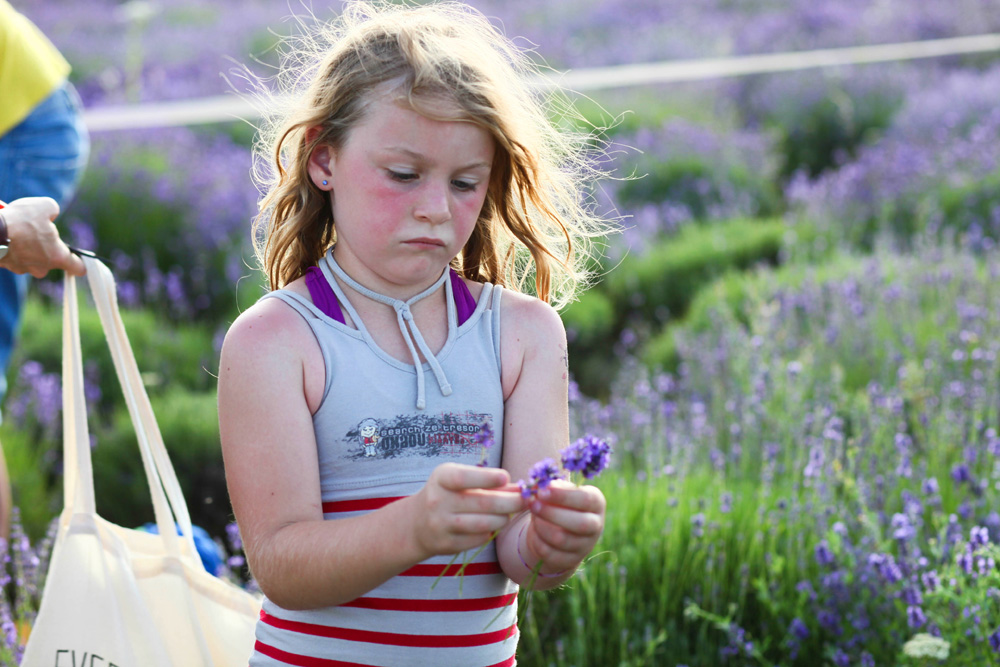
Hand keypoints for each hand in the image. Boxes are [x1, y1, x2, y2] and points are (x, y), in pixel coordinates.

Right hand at [0, 197, 84, 276]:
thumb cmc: (20, 221)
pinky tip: (8, 234)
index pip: (77, 267)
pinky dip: (13, 246)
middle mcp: (42, 267)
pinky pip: (15, 256)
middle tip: (36, 231)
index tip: (80, 260)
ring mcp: (24, 268)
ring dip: (28, 246)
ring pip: (32, 257)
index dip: (80, 263)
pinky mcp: (8, 266)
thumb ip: (53, 210)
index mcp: (57, 256)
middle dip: (46, 246)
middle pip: (51, 259)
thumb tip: (50, 214)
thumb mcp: (45, 206)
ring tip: (18, 230)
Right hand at [411, 462, 525, 557]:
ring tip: (507, 514)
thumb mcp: (460, 480)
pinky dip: (489, 532)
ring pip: (484, 524)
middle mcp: (437, 501)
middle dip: (510, 502)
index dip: (487, 478)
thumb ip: (488, 482)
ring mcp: (440, 525)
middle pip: (482, 503)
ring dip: (502, 519)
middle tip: (525, 500)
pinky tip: (490, 526)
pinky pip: (478, 539)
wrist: (416, 523)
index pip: (464, 478)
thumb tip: (520, 488)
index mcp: (441, 478)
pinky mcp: (446, 544)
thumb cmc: (447, 494)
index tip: (506, 477)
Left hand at [523, 479, 605, 574]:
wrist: (560, 528)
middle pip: (579, 523)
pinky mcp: (570, 560)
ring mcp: (585, 546)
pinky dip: (537, 541)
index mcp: (596, 502)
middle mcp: (596, 525)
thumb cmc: (560, 502)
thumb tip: (544, 486)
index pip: (586, 500)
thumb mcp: (560, 491)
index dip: (563, 496)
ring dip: (541, 526)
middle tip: (533, 503)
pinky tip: (534, 530)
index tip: (542, 491)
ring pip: (562, 540)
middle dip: (552, 513)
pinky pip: (550, 553)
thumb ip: (554, 487)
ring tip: (533, 516)